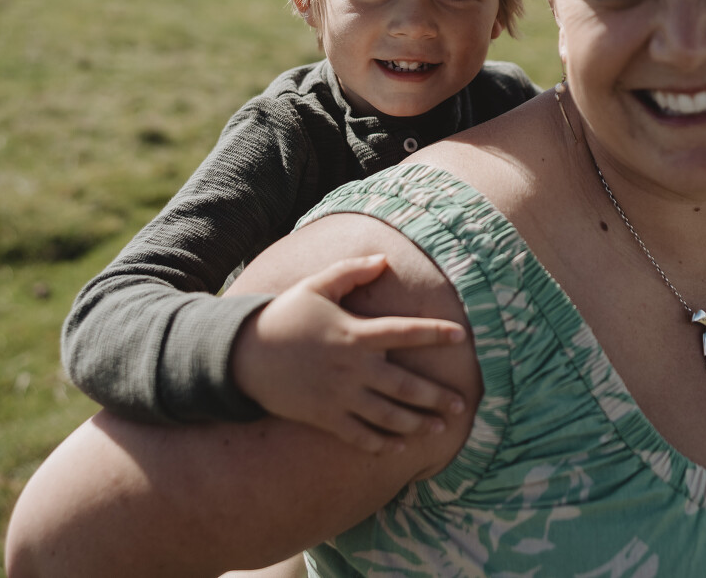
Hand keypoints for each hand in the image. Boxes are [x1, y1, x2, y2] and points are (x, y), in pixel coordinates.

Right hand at [230, 254, 467, 452]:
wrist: (243, 355)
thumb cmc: (284, 316)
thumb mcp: (316, 286)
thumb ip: (351, 272)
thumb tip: (383, 260)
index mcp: (354, 333)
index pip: (404, 332)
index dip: (434, 332)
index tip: (461, 335)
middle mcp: (352, 368)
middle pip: (404, 386)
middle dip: (436, 396)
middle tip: (462, 403)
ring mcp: (339, 396)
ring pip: (387, 416)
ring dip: (417, 423)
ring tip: (440, 428)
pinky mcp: (324, 416)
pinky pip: (358, 435)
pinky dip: (380, 442)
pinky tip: (399, 446)